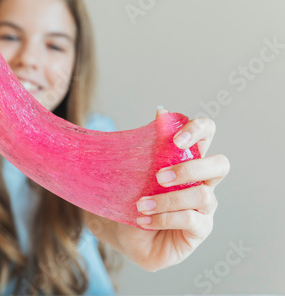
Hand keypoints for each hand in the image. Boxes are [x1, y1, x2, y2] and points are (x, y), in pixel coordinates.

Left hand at [114, 108, 229, 271]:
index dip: (198, 129)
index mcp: (189, 159)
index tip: (175, 140)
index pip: (207, 133)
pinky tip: (143, 221)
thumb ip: (151, 145)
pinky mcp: (201, 230)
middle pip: (220, 164)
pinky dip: (163, 218)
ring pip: (202, 195)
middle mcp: (203, 181)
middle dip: (191, 168)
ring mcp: (206, 207)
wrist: (126, 235)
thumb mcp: (138, 172)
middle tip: (160, 177)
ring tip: (141, 205)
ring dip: (168, 199)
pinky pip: (191, 220)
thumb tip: (161, 110)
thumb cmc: (135, 199)